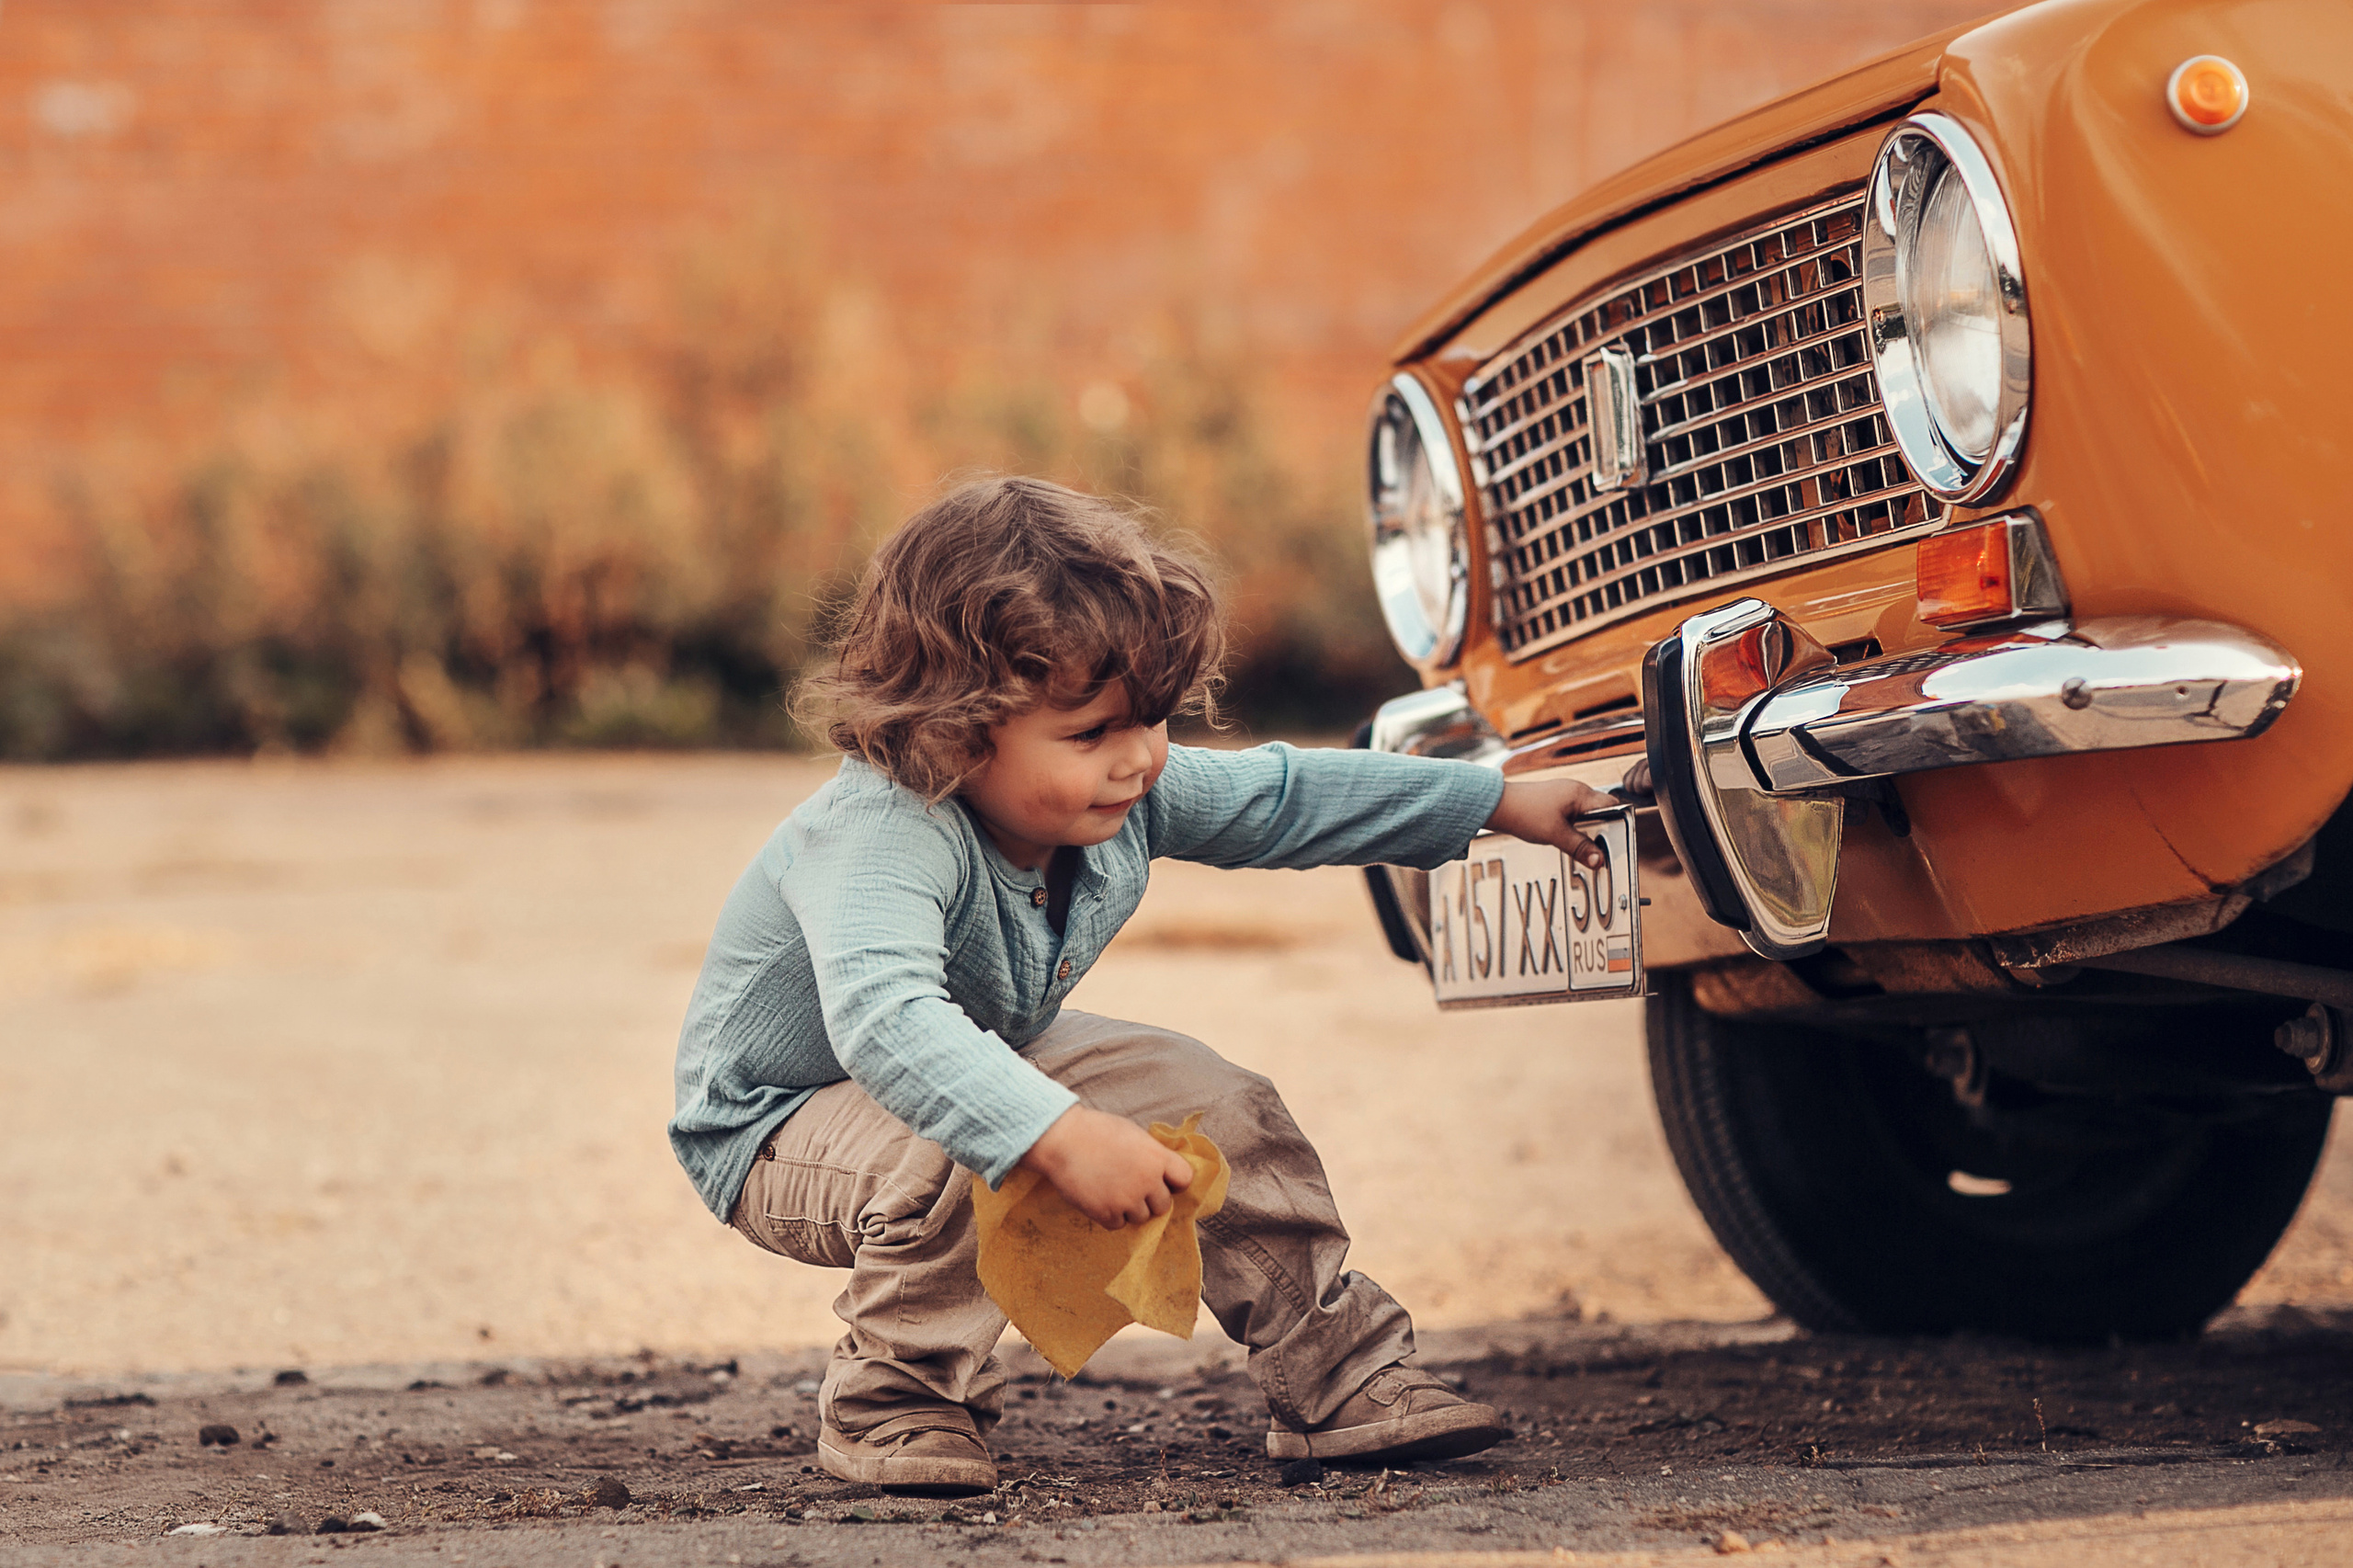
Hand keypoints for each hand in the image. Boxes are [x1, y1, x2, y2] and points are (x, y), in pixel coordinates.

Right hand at [1018, 1105, 1194, 1229]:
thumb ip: (1152, 1155)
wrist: (1061, 1140)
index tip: (1162, 1180)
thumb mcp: (1133, 1135)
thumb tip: (1164, 1174)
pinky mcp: (1106, 1213)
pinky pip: (1118, 1225)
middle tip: (1131, 1186)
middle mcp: (1147, 1181)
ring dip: (1130, 1208)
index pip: (1185, 1179)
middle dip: (1150, 1198)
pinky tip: (1099, 1197)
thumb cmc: (1096, 1131)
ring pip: (1141, 1217)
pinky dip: (1110, 1215)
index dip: (1174, 1182)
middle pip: (1163, 1205)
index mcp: (1157, 1157)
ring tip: (1112, 1189)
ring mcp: (1127, 1199)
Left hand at [1485, 778, 1619, 868]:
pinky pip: (1573, 817)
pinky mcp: (1554, 803)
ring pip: (1586, 815)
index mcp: (1580, 794)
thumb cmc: (1524, 812)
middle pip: (1601, 811)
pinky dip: (1574, 829)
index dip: (1618, 824)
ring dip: (1586, 831)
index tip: (1616, 843)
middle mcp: (1575, 791)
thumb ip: (1579, 847)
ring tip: (1584, 848)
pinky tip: (1568, 840)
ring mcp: (1564, 796)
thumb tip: (1599, 860)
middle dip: (1602, 831)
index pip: (1613, 805)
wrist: (1496, 806)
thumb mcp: (1556, 835)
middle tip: (1600, 850)